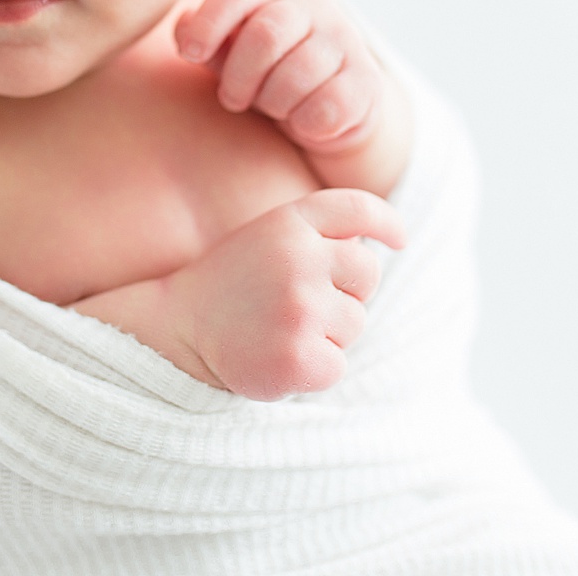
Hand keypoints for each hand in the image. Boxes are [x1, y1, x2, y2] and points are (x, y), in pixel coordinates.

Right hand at [166, 188, 405, 399]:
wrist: (177, 329)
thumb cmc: (235, 283)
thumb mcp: (271, 236)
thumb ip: (321, 229)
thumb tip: (390, 237)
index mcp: (289, 223)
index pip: (358, 208)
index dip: (387, 222)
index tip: (400, 240)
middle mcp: (298, 259)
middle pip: (368, 272)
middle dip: (346, 290)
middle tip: (296, 302)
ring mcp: (300, 309)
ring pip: (355, 324)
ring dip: (328, 333)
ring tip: (280, 329)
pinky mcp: (300, 358)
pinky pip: (338, 365)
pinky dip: (315, 369)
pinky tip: (278, 356)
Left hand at [175, 0, 386, 157]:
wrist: (328, 110)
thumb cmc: (264, 74)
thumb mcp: (227, 54)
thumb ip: (202, 39)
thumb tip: (185, 30)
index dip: (209, 22)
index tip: (192, 54)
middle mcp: (313, 6)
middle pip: (265, 35)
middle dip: (239, 77)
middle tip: (233, 98)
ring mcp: (344, 40)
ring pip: (296, 75)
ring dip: (273, 103)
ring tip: (271, 107)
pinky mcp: (367, 80)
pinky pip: (326, 107)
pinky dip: (304, 123)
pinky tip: (302, 121)